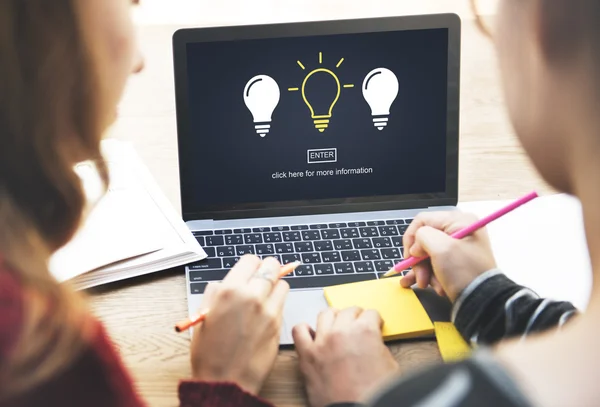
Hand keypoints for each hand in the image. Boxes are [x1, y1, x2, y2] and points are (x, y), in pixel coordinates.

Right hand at [190, 255, 288, 394]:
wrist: (226, 381)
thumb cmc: (209, 353)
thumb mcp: (203, 316)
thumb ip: (215, 293)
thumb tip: (225, 283)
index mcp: (229, 291)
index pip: (250, 260)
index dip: (250, 265)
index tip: (249, 271)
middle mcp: (251, 296)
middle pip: (271, 267)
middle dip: (267, 270)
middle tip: (261, 278)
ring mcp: (268, 310)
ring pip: (282, 283)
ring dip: (275, 286)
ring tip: (264, 297)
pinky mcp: (279, 323)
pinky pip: (283, 303)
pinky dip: (278, 303)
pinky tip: (266, 312)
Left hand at [292, 307, 397, 406]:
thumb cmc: (373, 393)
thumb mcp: (390, 365)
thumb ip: (379, 346)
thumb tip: (373, 341)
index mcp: (365, 331)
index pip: (371, 313)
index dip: (374, 320)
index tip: (373, 325)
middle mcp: (342, 331)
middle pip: (348, 311)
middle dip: (356, 317)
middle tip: (357, 326)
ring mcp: (322, 341)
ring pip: (325, 314)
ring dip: (333, 318)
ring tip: (336, 326)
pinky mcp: (307, 354)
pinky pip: (299, 331)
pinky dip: (305, 330)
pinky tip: (313, 335)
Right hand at [400, 211, 496, 301]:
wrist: (483, 302)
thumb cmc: (465, 273)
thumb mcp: (441, 249)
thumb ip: (422, 237)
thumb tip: (416, 246)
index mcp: (459, 221)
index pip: (422, 220)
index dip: (411, 238)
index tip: (410, 256)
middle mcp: (459, 231)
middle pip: (424, 239)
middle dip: (419, 260)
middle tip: (420, 276)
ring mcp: (457, 247)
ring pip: (427, 254)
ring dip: (424, 271)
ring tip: (428, 284)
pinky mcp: (456, 262)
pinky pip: (435, 264)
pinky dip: (430, 275)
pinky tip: (428, 285)